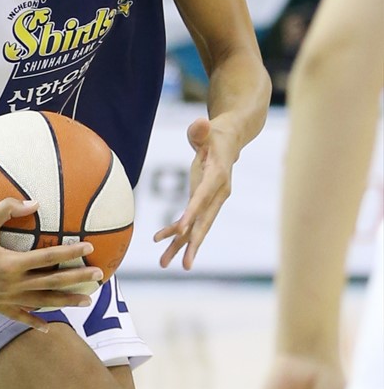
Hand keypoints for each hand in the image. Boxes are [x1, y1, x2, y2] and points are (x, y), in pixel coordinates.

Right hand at [0, 198, 102, 331]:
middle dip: (78, 280)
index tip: (89, 248)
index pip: (48, 258)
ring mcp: (3, 299)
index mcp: (10, 264)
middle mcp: (10, 285)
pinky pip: (20, 316)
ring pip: (42, 302)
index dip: (71, 253)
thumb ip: (9, 208)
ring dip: (65, 301)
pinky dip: (35, 321)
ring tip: (87, 301)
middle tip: (99, 277)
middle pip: (52, 283)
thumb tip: (35, 203)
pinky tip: (49, 326)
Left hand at [153, 116, 237, 268]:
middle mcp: (217, 193)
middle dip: (193, 243)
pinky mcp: (203, 201)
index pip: (204, 197)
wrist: (228, 140)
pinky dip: (175, 231)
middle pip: (204, 221)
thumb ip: (201, 130)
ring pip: (196, 227)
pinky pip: (189, 220)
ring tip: (163, 264)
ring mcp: (211, 200)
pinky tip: (160, 241)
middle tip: (185, 264)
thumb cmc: (214, 133)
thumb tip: (200, 124)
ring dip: (180, 246)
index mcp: (217, 176)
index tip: (183, 230)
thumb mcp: (208, 129)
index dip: (194, 213)